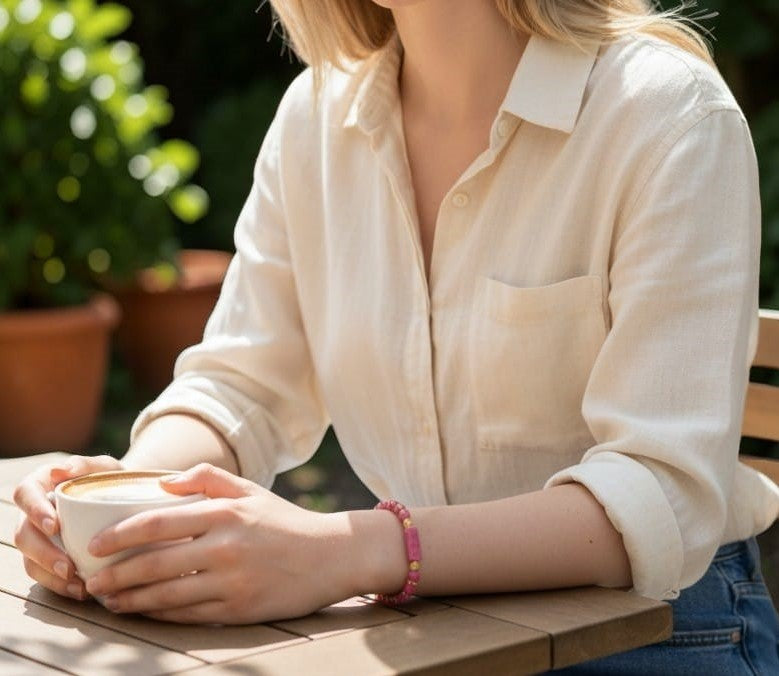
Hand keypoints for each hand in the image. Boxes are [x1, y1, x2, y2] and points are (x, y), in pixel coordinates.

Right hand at [13, 454, 123, 599]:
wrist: (126, 500)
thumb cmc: (110, 480)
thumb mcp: (104, 467)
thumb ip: (85, 465)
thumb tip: (60, 470)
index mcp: (40, 484)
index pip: (25, 494)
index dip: (35, 511)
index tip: (54, 526)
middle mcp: (32, 513)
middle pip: (23, 535)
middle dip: (43, 554)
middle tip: (68, 567)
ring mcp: (38, 538)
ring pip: (30, 561)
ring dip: (51, 577)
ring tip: (79, 586)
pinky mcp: (48, 558)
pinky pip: (46, 577)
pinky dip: (62, 586)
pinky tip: (82, 591)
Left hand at [83, 463, 354, 623]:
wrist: (331, 556)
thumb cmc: (285, 521)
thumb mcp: (251, 490)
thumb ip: (207, 478)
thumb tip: (164, 482)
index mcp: (225, 512)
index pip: (157, 522)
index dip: (120, 535)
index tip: (96, 544)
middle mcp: (225, 546)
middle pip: (154, 563)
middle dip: (115, 575)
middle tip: (91, 581)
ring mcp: (232, 580)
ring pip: (167, 595)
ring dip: (131, 599)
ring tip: (110, 600)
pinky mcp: (240, 609)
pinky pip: (190, 615)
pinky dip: (161, 615)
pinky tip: (146, 611)